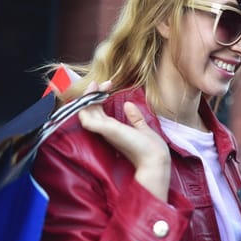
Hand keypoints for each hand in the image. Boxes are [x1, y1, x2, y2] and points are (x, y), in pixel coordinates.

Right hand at [78, 81, 170, 201]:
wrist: (155, 159)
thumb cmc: (151, 149)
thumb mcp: (142, 128)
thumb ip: (135, 118)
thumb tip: (128, 105)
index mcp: (114, 129)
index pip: (99, 110)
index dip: (100, 96)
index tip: (109, 84)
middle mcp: (107, 130)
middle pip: (90, 110)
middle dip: (92, 93)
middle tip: (101, 82)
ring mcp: (105, 131)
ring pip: (85, 113)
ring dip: (87, 97)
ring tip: (94, 84)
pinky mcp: (107, 131)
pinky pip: (87, 120)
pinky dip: (86, 107)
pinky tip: (92, 96)